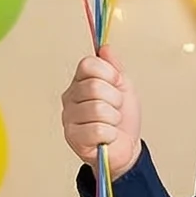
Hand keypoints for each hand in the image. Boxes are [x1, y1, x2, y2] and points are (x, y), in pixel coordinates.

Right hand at [60, 43, 140, 173]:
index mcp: (80, 82)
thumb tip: (105, 48)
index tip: (116, 84)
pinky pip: (98, 129)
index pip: (88, 65)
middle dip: (115, 99)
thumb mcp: (123, 87)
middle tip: (115, 108)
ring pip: (98, 109)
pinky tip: (107, 137)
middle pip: (94, 86)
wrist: (126, 148)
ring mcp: (69, 118)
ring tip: (111, 123)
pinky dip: (110, 134)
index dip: (109, 74)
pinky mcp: (73, 138)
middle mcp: (70, 98)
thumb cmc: (122, 119)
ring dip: (113, 118)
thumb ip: (114, 67)